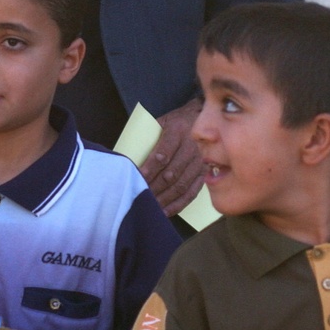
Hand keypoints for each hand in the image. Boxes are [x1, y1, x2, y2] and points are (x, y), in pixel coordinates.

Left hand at [139, 98, 204, 215]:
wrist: (200, 118)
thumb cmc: (173, 123)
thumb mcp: (160, 122)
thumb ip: (146, 136)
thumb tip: (125, 156)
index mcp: (178, 131)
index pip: (163, 154)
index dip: (150, 168)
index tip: (137, 178)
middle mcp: (192, 146)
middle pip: (172, 173)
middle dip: (155, 187)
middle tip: (140, 196)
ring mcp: (200, 161)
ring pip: (182, 185)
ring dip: (165, 198)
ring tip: (150, 207)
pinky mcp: (204, 173)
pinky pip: (192, 192)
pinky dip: (179, 204)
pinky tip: (166, 211)